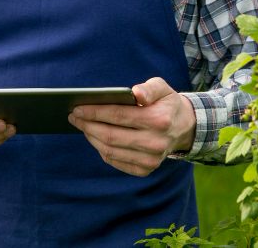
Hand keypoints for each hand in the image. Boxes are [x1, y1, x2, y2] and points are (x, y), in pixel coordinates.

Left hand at [67, 77, 196, 176]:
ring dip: (91, 137)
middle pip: (111, 135)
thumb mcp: (162, 88)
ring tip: (81, 125)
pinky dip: (101, 149)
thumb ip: (149, 88)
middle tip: (73, 117)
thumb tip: (135, 93)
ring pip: (110, 150)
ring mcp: (151, 159)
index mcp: (159, 120)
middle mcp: (155, 143)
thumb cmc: (166, 103)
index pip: (119, 116)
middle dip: (87, 125)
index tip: (77, 108)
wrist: (183, 128)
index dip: (95, 112)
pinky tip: (94, 137)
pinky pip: (115, 161)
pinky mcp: (145, 169)